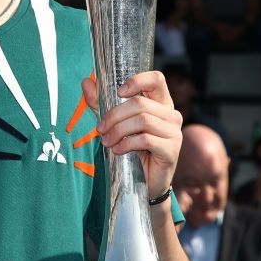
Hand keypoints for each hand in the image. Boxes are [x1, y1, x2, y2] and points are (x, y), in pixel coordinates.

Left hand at [83, 71, 183, 199]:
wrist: (145, 181)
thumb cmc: (131, 147)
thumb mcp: (113, 121)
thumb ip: (100, 102)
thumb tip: (86, 81)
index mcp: (160, 103)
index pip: (156, 79)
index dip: (137, 80)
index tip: (118, 92)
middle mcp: (171, 114)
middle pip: (140, 103)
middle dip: (114, 115)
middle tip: (100, 128)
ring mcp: (174, 132)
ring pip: (142, 120)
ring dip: (118, 131)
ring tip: (106, 141)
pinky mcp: (171, 150)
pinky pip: (146, 140)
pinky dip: (127, 144)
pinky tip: (117, 150)